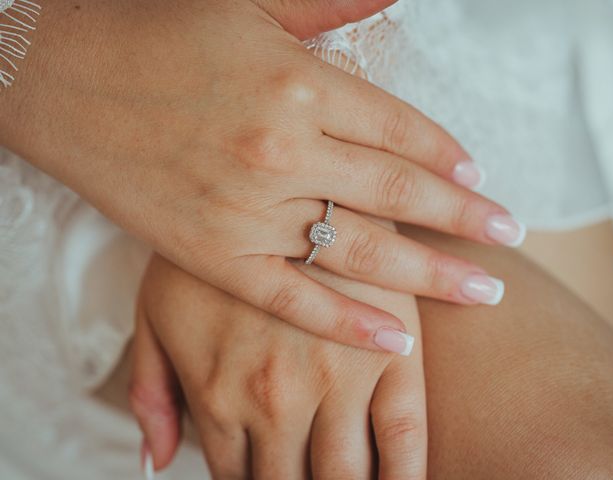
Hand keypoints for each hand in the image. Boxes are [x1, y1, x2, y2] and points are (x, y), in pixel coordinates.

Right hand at [0, 0, 522, 350]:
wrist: (62, 80)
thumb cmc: (158, 36)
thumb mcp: (253, 6)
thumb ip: (334, 4)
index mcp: (300, 82)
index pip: (402, 129)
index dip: (449, 156)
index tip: (481, 179)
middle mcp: (283, 149)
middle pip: (400, 193)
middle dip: (466, 219)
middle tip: (510, 238)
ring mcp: (248, 210)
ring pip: (361, 250)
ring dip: (432, 275)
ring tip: (484, 291)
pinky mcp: (213, 255)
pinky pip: (294, 298)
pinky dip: (347, 322)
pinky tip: (396, 339)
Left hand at [130, 252, 426, 478]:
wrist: (273, 172)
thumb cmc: (206, 243)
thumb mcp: (154, 314)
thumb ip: (151, 393)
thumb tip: (154, 462)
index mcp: (219, 397)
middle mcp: (278, 399)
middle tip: (314, 479)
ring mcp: (338, 378)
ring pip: (352, 476)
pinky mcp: (391, 351)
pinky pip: (406, 435)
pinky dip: (408, 473)